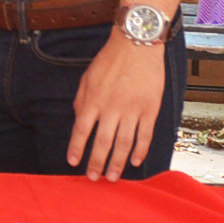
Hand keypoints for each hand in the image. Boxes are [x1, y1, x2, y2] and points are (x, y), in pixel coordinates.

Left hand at [67, 32, 164, 181]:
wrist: (136, 44)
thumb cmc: (110, 60)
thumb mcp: (88, 77)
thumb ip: (82, 100)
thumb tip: (78, 120)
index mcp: (94, 99)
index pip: (81, 129)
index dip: (77, 148)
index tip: (73, 163)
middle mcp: (112, 107)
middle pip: (102, 142)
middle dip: (97, 162)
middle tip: (94, 178)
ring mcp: (132, 110)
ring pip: (124, 143)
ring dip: (117, 163)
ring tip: (113, 177)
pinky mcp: (150, 109)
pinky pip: (145, 135)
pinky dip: (140, 151)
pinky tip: (134, 162)